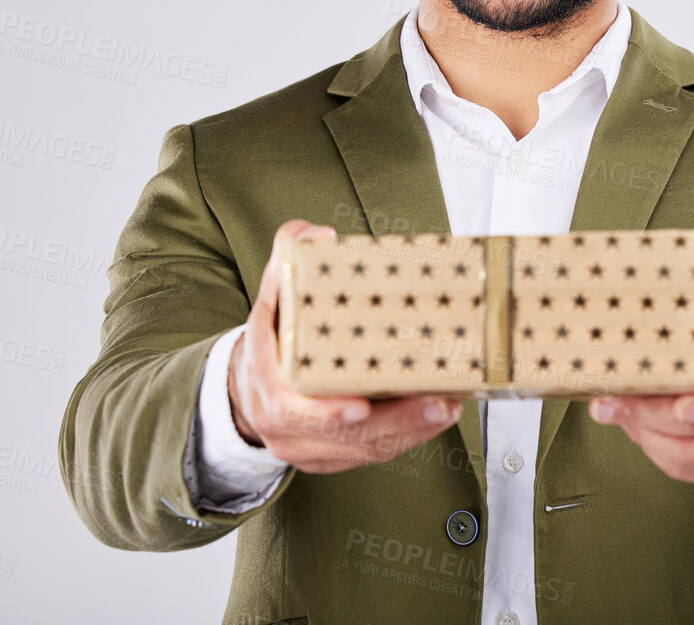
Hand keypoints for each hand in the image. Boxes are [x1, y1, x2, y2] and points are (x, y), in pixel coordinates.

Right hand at [227, 218, 462, 473]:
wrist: (246, 390)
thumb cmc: (269, 342)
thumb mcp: (270, 295)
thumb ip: (288, 258)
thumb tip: (320, 234)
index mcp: (266, 383)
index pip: (289, 406)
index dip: (325, 411)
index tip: (360, 405)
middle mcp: (281, 423)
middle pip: (340, 434)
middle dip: (392, 422)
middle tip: (436, 402)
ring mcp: (305, 446)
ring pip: (360, 449)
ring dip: (408, 432)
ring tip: (447, 407)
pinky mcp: (328, 459)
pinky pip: (368, 456)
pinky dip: (405, 439)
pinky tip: (435, 418)